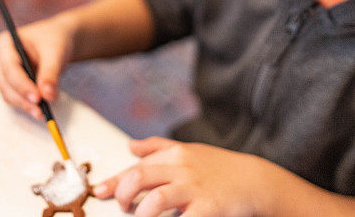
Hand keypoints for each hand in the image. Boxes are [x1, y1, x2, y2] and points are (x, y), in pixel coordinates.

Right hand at [0, 12, 76, 119]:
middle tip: (40, 108)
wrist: (59, 42)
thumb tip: (48, 95)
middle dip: (23, 98)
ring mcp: (4, 71)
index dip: (22, 84)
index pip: (10, 66)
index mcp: (6, 42)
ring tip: (42, 111)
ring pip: (9, 94)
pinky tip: (39, 109)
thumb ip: (51, 73)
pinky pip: (15, 97)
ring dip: (24, 104)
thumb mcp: (56, 52)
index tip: (37, 97)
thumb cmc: (55, 39)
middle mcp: (0, 57)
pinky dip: (26, 104)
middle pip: (6, 83)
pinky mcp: (11, 83)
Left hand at [93, 137, 276, 216]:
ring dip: (141, 215)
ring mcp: (194, 189)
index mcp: (174, 155)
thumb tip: (130, 145)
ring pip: (154, 201)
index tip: (99, 192)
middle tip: (125, 208)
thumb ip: (158, 148)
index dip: (113, 182)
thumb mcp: (190, 151)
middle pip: (138, 178)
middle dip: (123, 196)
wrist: (256, 181)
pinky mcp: (208, 208)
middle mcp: (181, 168)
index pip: (135, 166)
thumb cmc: (220, 168)